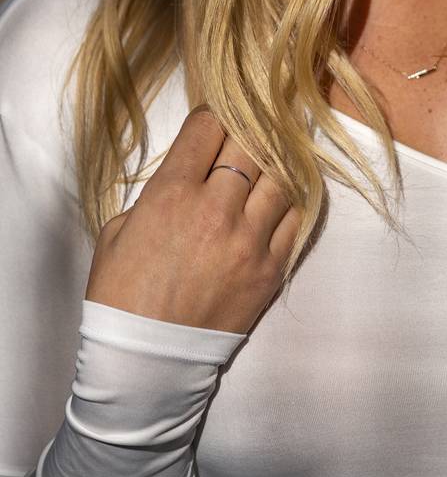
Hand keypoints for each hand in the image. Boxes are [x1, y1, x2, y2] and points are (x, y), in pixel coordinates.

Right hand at [85, 106, 301, 334]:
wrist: (147, 360)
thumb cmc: (121, 296)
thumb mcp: (118, 231)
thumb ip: (156, 191)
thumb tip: (189, 170)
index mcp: (171, 195)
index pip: (208, 127)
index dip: (212, 116)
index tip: (215, 120)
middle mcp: (215, 210)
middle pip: (251, 141)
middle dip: (248, 129)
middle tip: (248, 130)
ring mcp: (250, 240)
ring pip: (281, 174)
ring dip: (274, 161)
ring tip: (268, 159)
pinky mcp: (272, 267)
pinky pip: (297, 216)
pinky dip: (292, 199)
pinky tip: (281, 194)